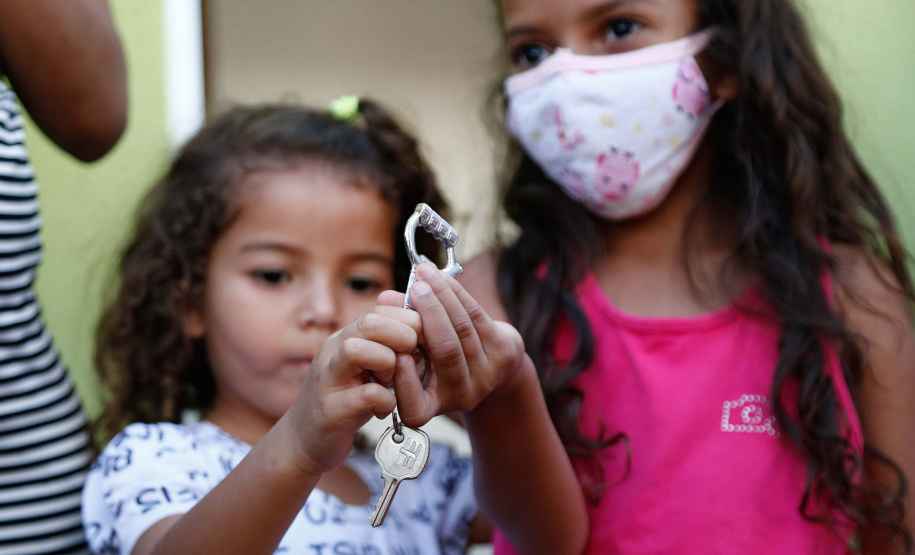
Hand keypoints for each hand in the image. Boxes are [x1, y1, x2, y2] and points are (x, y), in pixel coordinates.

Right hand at [283, 306, 420, 474]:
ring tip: (391, 380)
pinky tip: (385, 408)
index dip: (408, 321)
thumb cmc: (345, 400)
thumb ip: (386, 345)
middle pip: (369, 322)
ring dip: (387, 362)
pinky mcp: (331, 410)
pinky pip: (365, 395)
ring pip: (355, 349)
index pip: (380, 310)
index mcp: (345, 339)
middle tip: (412, 357)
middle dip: (402, 335)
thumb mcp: (365, 367)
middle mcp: (334, 353)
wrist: (307, 440)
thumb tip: (418, 322)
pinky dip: (386, 400)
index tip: (423, 341)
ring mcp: (329, 380)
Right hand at [378, 263, 526, 427]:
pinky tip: (441, 277)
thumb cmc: (437, 359)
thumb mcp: (414, 355)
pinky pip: (476, 315)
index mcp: (431, 406)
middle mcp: (462, 396)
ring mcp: (487, 376)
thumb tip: (385, 298)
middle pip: (446, 351)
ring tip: (425, 275)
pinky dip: (456, 292)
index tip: (395, 354)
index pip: (415, 405)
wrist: (488, 367)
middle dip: (430, 315)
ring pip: (462, 327)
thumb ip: (396, 331)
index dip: (405, 381)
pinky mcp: (504, 352)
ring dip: (443, 296)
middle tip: (415, 289)